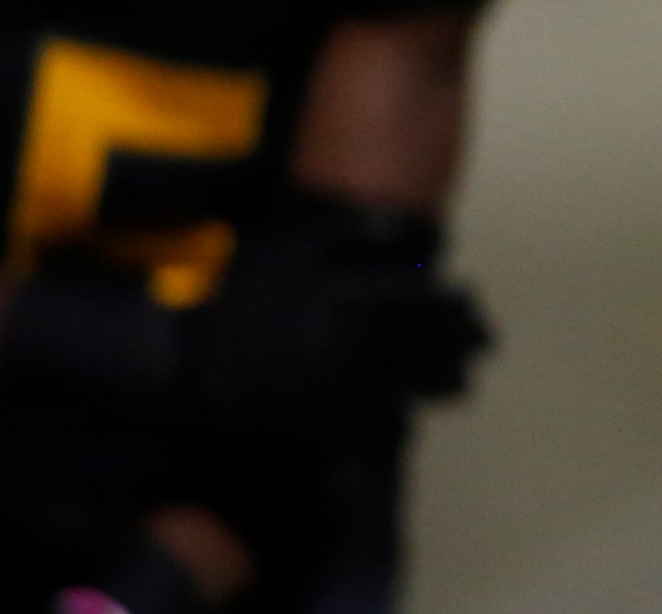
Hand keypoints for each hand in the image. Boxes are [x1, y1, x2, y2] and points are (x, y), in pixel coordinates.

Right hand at [180, 200, 491, 448]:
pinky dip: (396, 424)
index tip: (475, 301)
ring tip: (464, 384)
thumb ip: (345, 234)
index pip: (420, 302)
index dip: (454, 305)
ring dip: (442, 386)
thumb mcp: (284, 249)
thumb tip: (402, 229)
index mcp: (345, 300)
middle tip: (486, 343)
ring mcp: (334, 393)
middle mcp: (348, 347)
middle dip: (460, 345)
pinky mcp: (316, 431)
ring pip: (407, 390)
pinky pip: (370, 429)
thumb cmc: (233, 299)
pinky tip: (411, 417)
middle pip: (423, 347)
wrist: (175, 366)